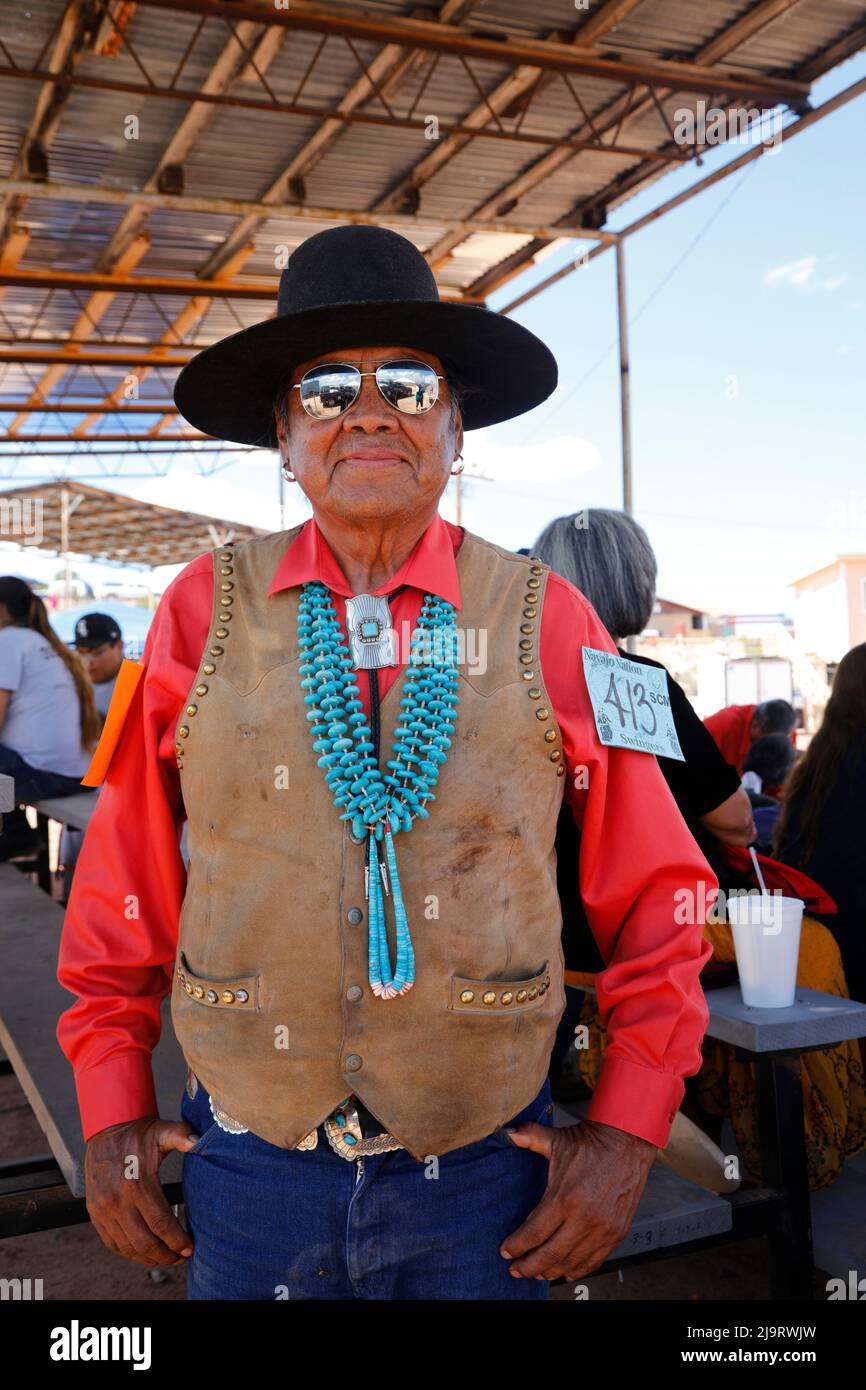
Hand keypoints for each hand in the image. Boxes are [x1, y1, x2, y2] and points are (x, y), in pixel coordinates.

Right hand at [85, 1116, 200, 1266]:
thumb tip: (199, 1141)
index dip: (176, 1240)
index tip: (190, 1248)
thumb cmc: (137, 1132)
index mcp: (136, 1184)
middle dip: (165, 1255)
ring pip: (127, 1246)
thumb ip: (182, 1136)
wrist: (105, 1128)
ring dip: (147, 1258)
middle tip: (181, 1257)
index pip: (160, 1223)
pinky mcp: (95, 1213)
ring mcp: (103, 1209)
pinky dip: (128, 1252)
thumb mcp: (162, 1130)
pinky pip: (111, 1242)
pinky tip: (142, 1252)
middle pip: (144, 1241)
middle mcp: (117, 1200)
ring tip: (165, 1258)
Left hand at [500, 1118, 656, 1280]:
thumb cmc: (591, 1142)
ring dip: (551, 1271)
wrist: (628, 1141)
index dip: (517, 1245)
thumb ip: (530, 1137)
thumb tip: (508, 1133)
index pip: (534, 1232)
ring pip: (571, 1262)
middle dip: (529, 1266)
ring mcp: (603, 1229)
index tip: (505, 1251)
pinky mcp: (617, 1233)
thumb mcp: (557, 1139)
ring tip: (536, 1272)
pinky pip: (594, 1261)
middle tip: (515, 1270)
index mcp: (565, 1197)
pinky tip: (565, 1272)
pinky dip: (578, 1270)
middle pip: (551, 1254)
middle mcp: (585, 1218)